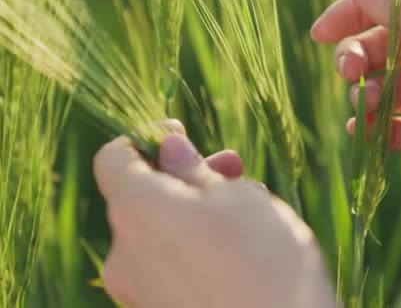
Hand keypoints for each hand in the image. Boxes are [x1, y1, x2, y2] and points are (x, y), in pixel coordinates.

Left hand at [93, 120, 333, 307]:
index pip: (114, 158)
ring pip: (158, 232)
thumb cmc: (264, 259)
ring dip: (194, 210)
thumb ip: (194, 170)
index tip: (180, 133)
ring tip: (247, 204)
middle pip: (141, 197)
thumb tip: (169, 146)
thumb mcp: (236, 198)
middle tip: (233, 167)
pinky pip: (167, 266)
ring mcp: (138, 291)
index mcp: (135, 210)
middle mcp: (123, 253)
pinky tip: (238, 244)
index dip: (145, 137)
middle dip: (184, 175)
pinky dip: (193, 245)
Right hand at [311, 0, 400, 230]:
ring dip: (374, 96)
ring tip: (361, 103)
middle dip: (362, 57)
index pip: (395, 3)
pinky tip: (366, 133)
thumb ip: (400, 4)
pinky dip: (391, 132)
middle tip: (346, 70)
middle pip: (394, 47)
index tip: (320, 33)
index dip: (354, 14)